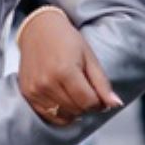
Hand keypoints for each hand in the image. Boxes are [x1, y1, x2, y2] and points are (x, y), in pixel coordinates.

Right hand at [17, 8, 120, 127]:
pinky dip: (60, 112)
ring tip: (74, 92)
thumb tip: (116, 104)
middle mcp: (47, 83)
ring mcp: (35, 90)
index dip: (99, 103)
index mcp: (64, 71)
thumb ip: (102, 83)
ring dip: (74, 110)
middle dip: (87, 105)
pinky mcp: (27, 94)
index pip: (88, 102)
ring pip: (64, 115)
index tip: (99, 95)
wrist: (38, 29)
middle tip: (87, 90)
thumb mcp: (89, 57)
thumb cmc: (66, 40)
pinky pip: (48, 116)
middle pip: (77, 110)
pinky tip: (64, 99)